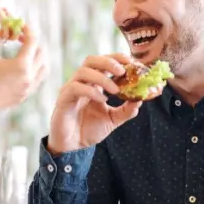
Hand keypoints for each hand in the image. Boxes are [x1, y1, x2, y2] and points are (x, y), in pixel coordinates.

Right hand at [0, 25, 46, 118]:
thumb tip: (3, 30)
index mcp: (21, 65)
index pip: (33, 41)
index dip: (28, 30)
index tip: (21, 25)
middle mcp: (29, 77)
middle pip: (41, 53)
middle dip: (32, 43)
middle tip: (20, 38)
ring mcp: (28, 89)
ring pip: (43, 68)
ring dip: (36, 57)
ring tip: (23, 52)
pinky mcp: (24, 96)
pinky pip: (37, 80)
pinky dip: (34, 70)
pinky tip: (20, 67)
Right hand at [47, 54, 161, 154]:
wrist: (72, 146)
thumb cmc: (89, 129)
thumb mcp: (112, 120)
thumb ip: (126, 110)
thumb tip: (140, 100)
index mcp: (93, 83)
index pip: (103, 62)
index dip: (116, 58)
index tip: (131, 62)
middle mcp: (81, 83)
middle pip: (91, 60)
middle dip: (109, 62)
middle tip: (123, 71)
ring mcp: (71, 89)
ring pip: (83, 71)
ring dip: (102, 78)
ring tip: (116, 90)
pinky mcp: (63, 99)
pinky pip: (75, 88)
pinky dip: (91, 91)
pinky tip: (102, 100)